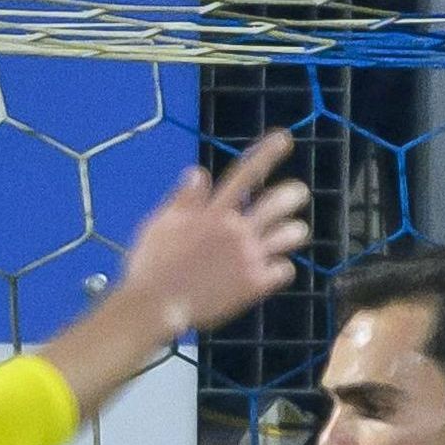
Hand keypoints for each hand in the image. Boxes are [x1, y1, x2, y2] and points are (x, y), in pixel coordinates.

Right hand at [110, 132, 313, 341]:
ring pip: (293, 234)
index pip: (244, 175)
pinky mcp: (255, 284)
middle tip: (293, 197)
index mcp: (212, 213)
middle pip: (281, 201)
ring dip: (293, 231)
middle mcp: (236, 230)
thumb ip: (183, 200)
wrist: (155, 307)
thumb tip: (198, 173)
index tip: (285, 137)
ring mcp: (249, 257)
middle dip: (293, 194)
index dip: (266, 154)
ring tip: (288, 235)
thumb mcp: (158, 225)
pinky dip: (279, 269)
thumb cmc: (150, 265)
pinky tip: (270, 270)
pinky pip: (285, 270)